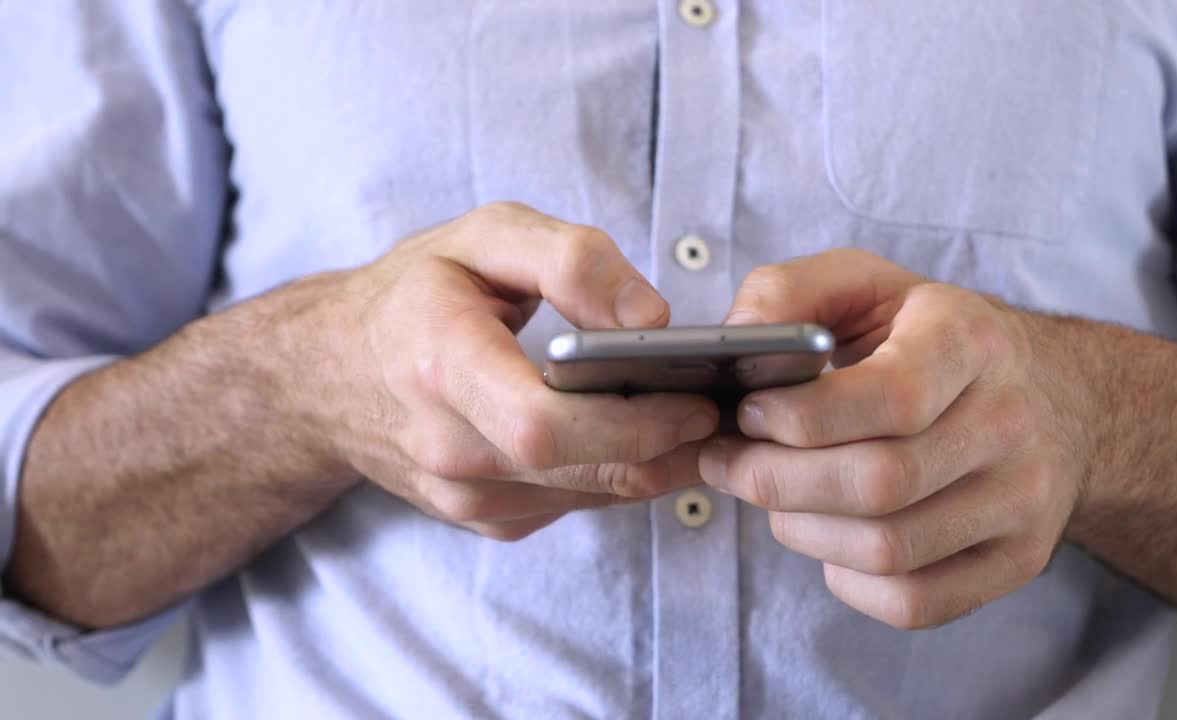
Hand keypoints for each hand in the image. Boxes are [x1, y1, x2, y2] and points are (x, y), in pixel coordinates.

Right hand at [317, 202, 717, 539]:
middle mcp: (448, 447)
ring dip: (656, 461)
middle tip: (721, 405)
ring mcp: (463, 495)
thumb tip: (650, 318)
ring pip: (592, 494)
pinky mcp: (483, 517)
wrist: (328, 374)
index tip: (694, 396)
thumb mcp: (483, 237)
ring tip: (695, 412)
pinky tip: (637, 432)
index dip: (633, 422)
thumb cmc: (411, 295)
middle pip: (584, 468)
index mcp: (441, 366)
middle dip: (669, 443)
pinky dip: (618, 470)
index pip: (543, 425)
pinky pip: (574, 502)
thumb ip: (571, 260)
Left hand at [698, 249, 1095, 627]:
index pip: (893, 397)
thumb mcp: (863, 283)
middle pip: (880, 483)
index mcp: (973, 340)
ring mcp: (1023, 500)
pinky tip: (830, 536)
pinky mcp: (1018, 560)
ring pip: (890, 550)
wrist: (1053, 393)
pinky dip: (850, 580)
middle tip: (731, 463)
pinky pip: (915, 601)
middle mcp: (1011, 422)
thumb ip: (787, 293)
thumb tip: (737, 343)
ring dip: (803, 530)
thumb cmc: (929, 336)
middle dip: (778, 480)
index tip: (748, 411)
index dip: (801, 417)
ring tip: (775, 496)